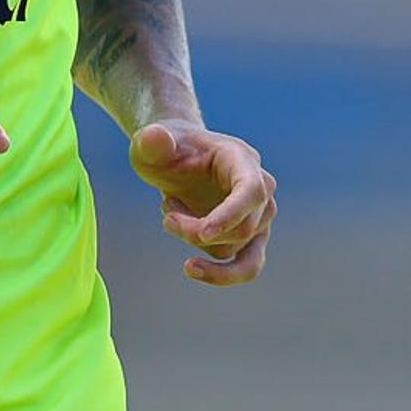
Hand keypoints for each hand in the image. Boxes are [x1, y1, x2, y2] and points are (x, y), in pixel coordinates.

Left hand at [128, 122, 274, 285]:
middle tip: (167, 216)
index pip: (251, 191)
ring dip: (197, 243)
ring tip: (172, 217)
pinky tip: (190, 268)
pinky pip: (246, 267)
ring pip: (239, 251)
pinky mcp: (251, 237)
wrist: (173, 159)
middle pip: (243, 227)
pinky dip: (218, 273)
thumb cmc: (164, 150)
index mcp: (242, 160)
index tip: (201, 234)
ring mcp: (260, 215)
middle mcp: (261, 189)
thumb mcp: (150, 144)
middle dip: (196, 232)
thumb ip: (152, 141)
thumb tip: (155, 136)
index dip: (231, 215)